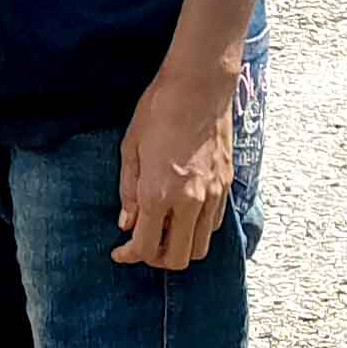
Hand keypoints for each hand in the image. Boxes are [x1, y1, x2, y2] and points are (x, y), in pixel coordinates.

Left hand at [114, 56, 236, 270]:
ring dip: (179, 247)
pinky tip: (181, 214)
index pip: (145, 247)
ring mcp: (212, 196)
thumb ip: (128, 191)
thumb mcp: (130, 149)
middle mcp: (189, 202)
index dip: (129, 256)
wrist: (198, 89)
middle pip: (177, 258)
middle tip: (141, 245)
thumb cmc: (158, 112)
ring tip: (162, 230)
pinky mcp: (226, 187)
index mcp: (158, 193)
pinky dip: (196, 231)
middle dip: (156, 259)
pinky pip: (213, 226)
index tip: (120, 253)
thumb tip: (126, 223)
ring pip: (200, 247)